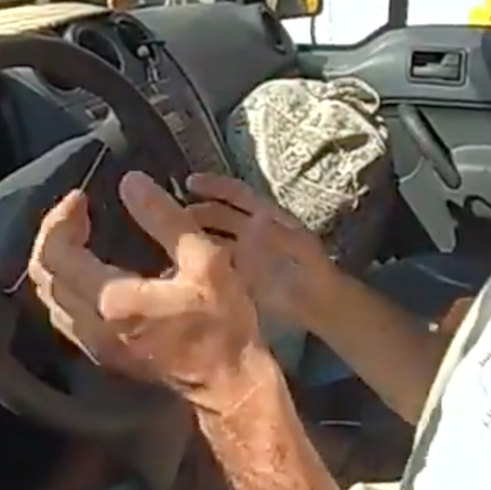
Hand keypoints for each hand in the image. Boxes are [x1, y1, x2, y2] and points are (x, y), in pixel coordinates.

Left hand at [27, 171, 272, 414]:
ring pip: (50, 296)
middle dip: (54, 234)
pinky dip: (67, 282)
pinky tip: (90, 266)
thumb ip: (166, 219)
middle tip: (79, 210)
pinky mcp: (102, 353)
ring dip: (57, 259)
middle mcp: (92, 325)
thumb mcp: (206, 261)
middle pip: (44, 274)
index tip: (81, 197)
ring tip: (81, 231)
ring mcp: (94, 344)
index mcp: (111, 301)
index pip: (56, 254)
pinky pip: (64, 312)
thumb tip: (130, 182)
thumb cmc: (223, 324)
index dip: (59, 219)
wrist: (229, 385)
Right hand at [184, 172, 336, 333]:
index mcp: (267, 217)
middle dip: (197, 213)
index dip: (215, 186)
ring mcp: (244, 256)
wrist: (320, 307)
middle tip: (171, 219)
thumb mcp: (299, 248)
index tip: (190, 182)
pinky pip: (215, 268)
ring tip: (170, 245)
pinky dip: (200, 267)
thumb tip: (253, 218)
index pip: (237, 194)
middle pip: (220, 217)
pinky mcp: (239, 278)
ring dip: (195, 240)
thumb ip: (276, 233)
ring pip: (214, 241)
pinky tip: (182, 273)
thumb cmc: (313, 273)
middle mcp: (252, 232)